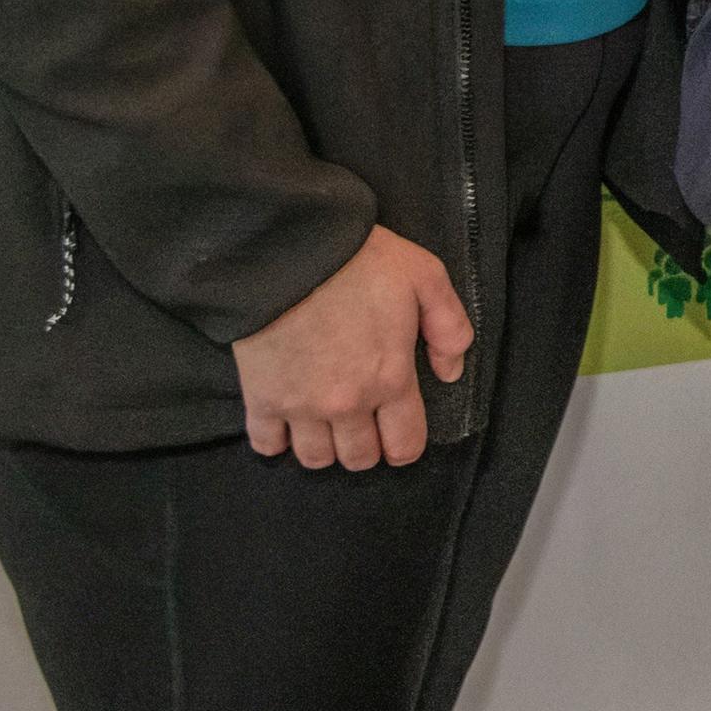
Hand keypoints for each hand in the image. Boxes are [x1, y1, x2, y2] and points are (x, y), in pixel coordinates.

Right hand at [232, 225, 470, 468]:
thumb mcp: (426, 278)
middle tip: (362, 422)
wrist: (290, 251)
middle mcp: (347, 404)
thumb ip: (449, 327)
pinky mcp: (261, 398)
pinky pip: (267, 445)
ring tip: (325, 422)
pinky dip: (277, 441)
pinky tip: (286, 421)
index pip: (405, 445)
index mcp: (390, 379)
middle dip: (366, 447)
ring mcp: (301, 406)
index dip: (405, 445)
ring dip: (324, 447)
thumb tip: (449, 373)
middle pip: (359, 458)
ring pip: (315, 459)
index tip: (399, 432)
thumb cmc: (361, 261)